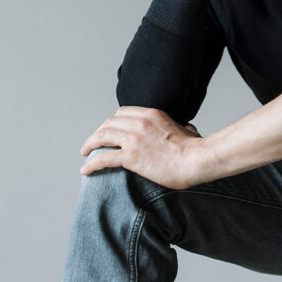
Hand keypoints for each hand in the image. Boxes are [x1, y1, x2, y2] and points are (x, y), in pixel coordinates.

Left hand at [79, 106, 212, 189]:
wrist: (196, 160)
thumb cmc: (195, 149)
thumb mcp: (186, 129)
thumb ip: (182, 127)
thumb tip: (188, 129)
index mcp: (150, 113)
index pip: (121, 112)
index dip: (111, 122)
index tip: (108, 131)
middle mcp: (139, 122)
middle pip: (108, 123)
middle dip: (98, 133)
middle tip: (93, 143)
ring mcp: (133, 139)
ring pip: (101, 137)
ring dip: (89, 145)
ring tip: (84, 153)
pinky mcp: (130, 157)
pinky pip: (103, 158)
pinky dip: (91, 164)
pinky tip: (85, 170)